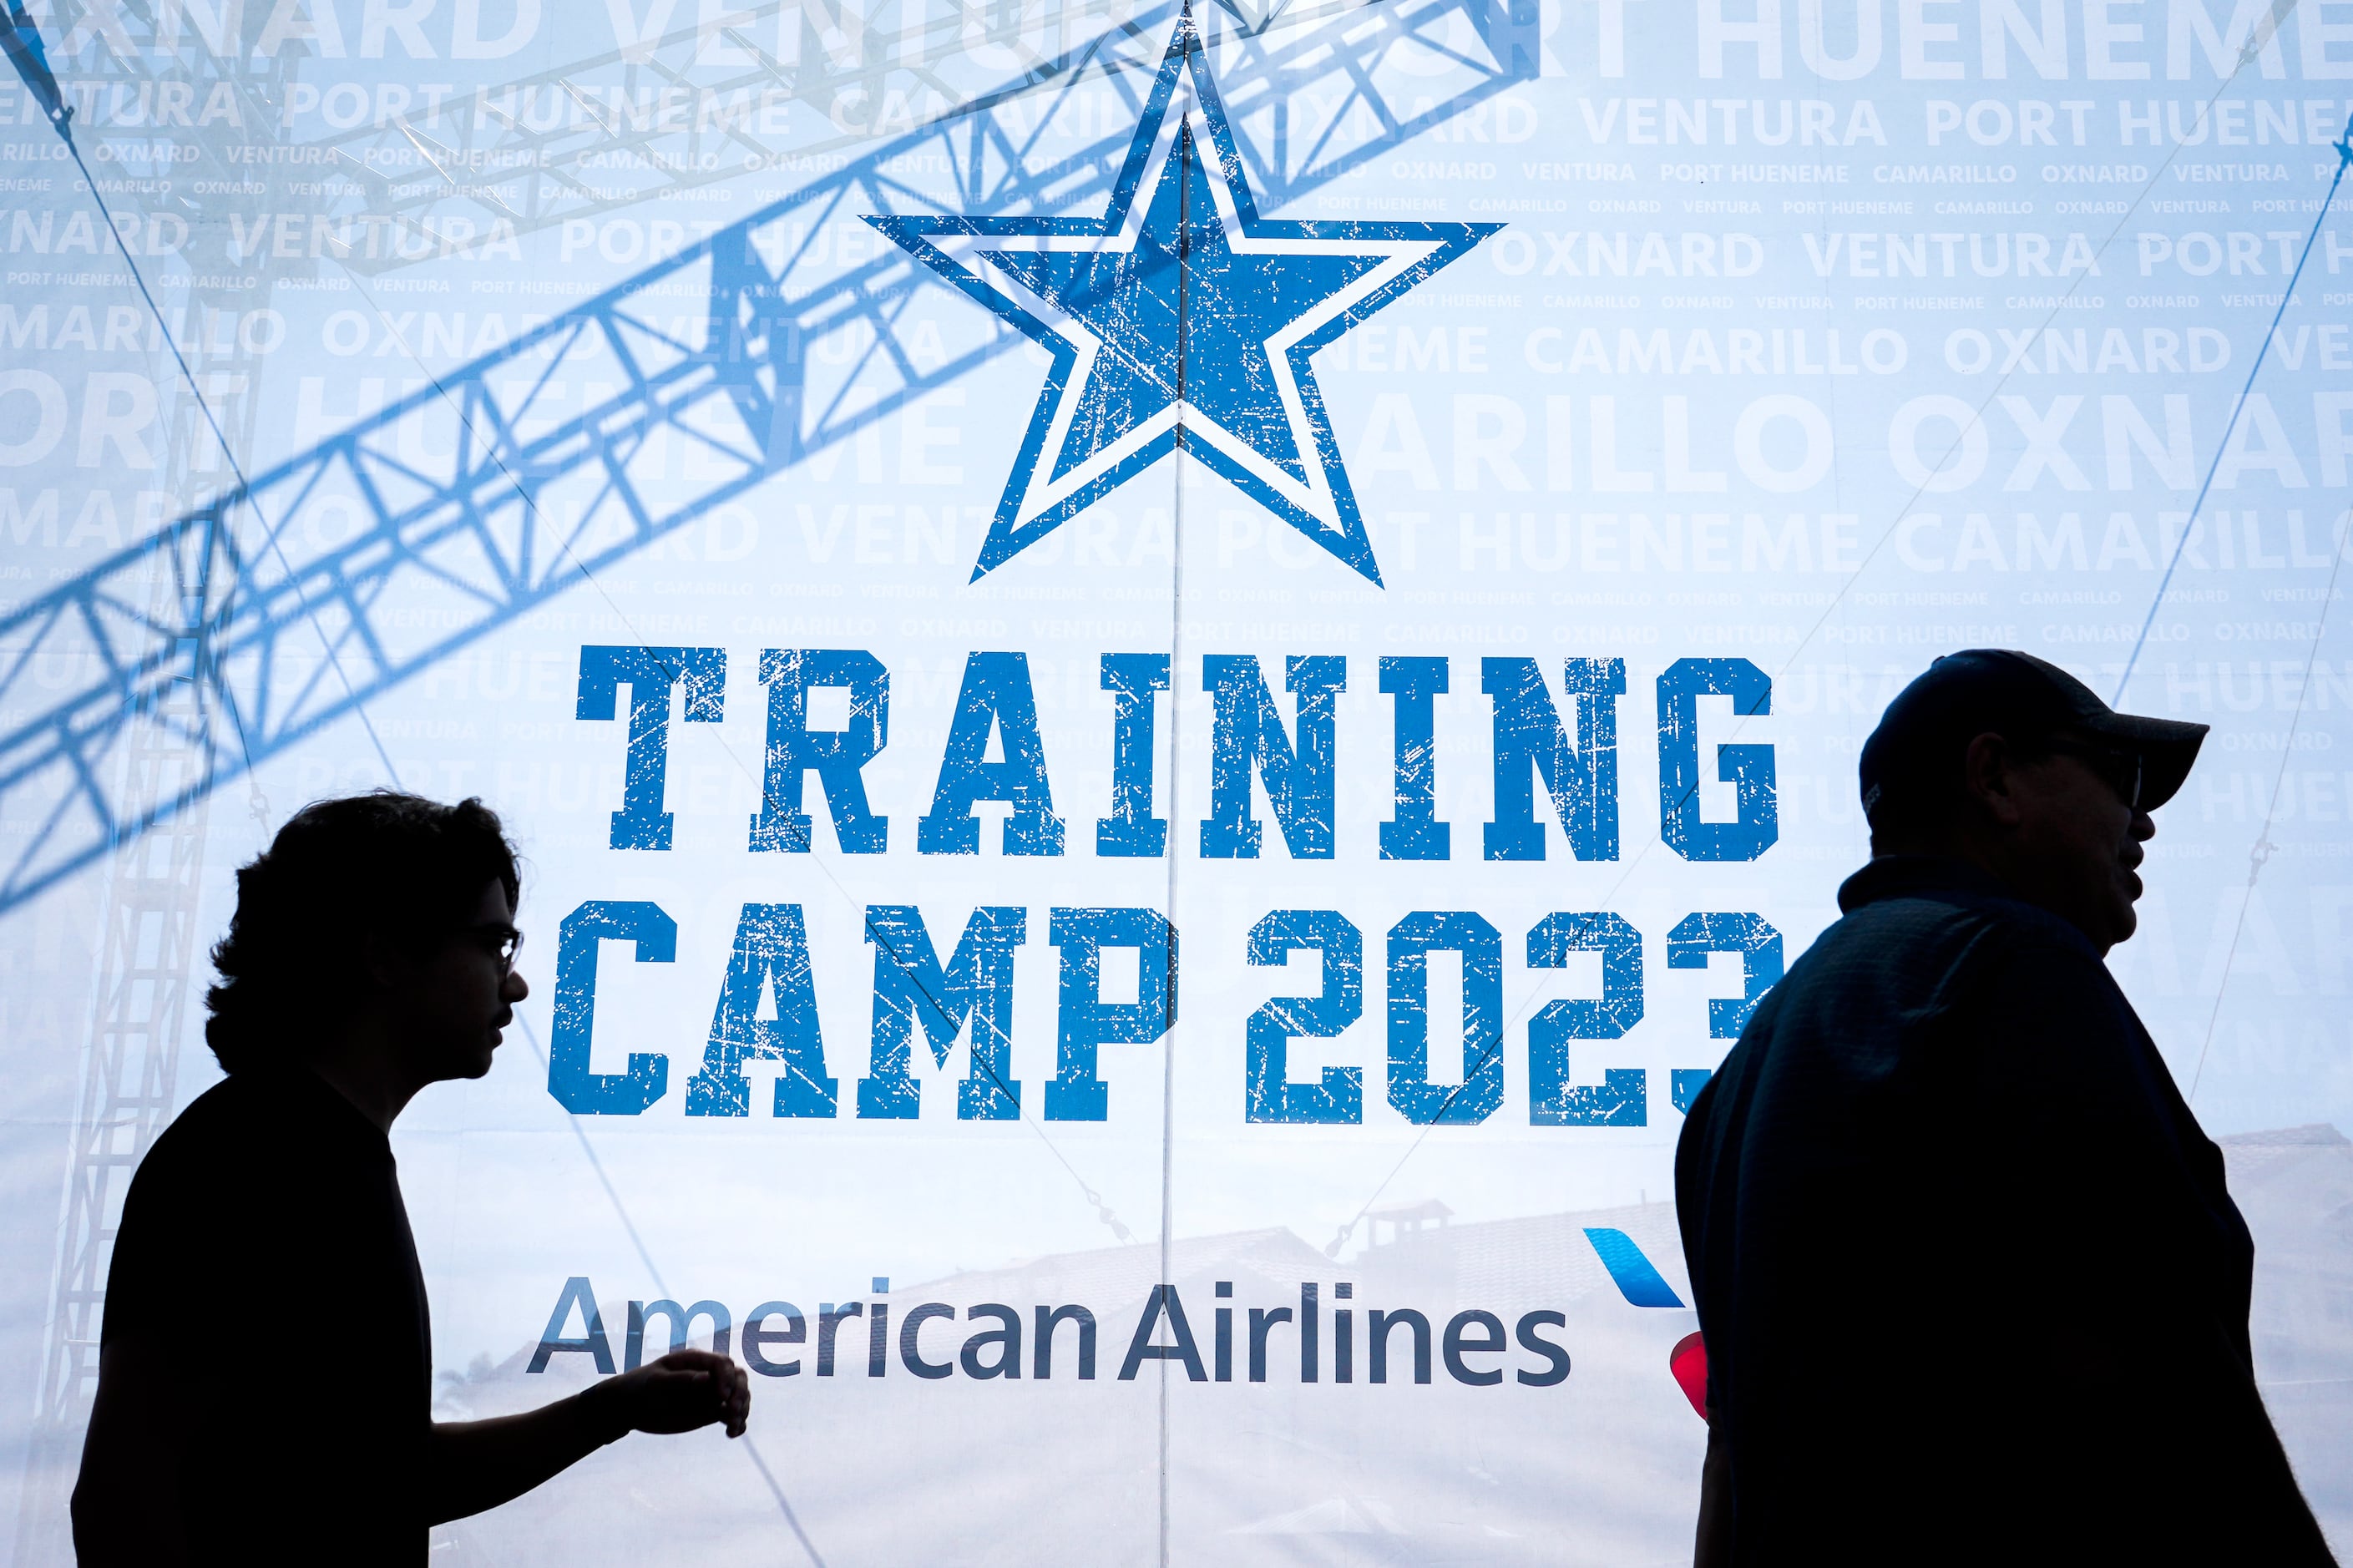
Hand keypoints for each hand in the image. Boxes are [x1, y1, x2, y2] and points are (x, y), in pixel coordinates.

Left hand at [601, 1350, 749, 1438]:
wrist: (631, 1408)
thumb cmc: (640, 1388)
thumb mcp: (656, 1383)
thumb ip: (681, 1380)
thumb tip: (708, 1378)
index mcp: (695, 1361)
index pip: (723, 1364)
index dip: (727, 1378)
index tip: (721, 1397)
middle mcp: (708, 1375)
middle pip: (738, 1378)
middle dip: (740, 1394)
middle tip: (731, 1412)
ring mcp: (710, 1393)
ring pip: (738, 1397)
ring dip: (741, 1410)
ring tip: (731, 1427)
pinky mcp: (711, 1411)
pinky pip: (730, 1416)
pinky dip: (737, 1424)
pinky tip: (732, 1434)